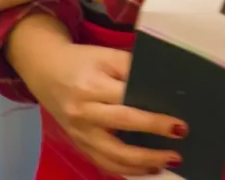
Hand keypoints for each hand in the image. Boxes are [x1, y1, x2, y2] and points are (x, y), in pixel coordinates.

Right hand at [31, 42, 185, 176]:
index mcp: (92, 87)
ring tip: (166, 163)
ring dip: (140, 164)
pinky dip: (124, 169)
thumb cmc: (83, 61)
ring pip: (110, 156)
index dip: (154, 119)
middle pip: (120, 132)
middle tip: (177, 152)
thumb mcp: (108, 56)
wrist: (45, 69)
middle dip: (150, 146)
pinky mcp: (77, 143)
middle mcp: (83, 113)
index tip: (179, 126)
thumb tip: (166, 88)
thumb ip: (134, 70)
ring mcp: (78, 132)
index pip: (128, 104)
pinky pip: (101, 162)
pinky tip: (145, 169)